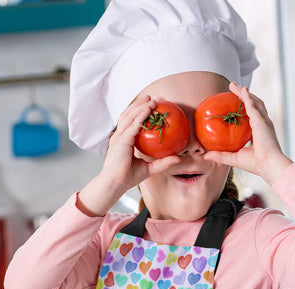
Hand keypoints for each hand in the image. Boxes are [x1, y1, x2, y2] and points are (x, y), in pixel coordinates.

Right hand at [78, 96, 180, 215]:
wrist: (115, 184)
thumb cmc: (128, 178)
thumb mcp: (149, 168)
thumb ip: (162, 162)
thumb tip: (178, 158)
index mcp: (122, 141)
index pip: (130, 123)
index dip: (139, 113)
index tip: (151, 107)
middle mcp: (119, 137)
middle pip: (128, 115)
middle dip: (139, 105)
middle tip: (152, 98)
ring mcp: (119, 137)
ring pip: (129, 116)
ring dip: (140, 106)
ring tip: (151, 100)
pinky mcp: (121, 140)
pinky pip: (133, 125)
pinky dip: (141, 115)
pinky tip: (149, 109)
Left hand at [204, 82, 291, 184]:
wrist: (267, 165)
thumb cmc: (254, 164)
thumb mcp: (233, 158)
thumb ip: (219, 155)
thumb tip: (205, 155)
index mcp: (257, 132)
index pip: (250, 117)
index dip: (244, 109)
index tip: (234, 105)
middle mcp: (261, 124)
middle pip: (252, 105)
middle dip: (243, 96)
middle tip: (233, 88)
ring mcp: (263, 121)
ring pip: (253, 102)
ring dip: (244, 93)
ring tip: (235, 86)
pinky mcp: (261, 121)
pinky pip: (253, 105)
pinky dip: (248, 97)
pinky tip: (242, 90)